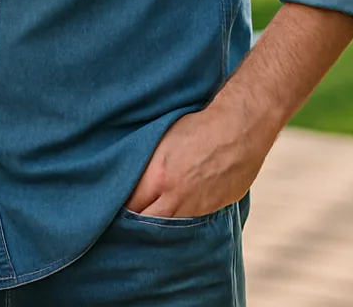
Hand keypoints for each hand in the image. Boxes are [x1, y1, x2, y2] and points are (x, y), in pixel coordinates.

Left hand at [124, 106, 271, 218]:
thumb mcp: (161, 138)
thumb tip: (126, 176)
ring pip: (167, 227)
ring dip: (156, 224)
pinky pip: (189, 222)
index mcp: (158, 176)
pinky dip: (178, 219)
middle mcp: (175, 196)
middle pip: (145, 222)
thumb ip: (144, 164)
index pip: (129, 204)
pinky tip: (172, 213)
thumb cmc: (198, 125)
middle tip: (124, 215)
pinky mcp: (212, 209)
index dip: (118, 204)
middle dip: (134, 219)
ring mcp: (195, 206)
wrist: (240, 127)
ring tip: (147, 217)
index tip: (112, 202)